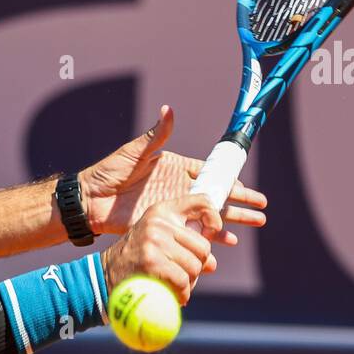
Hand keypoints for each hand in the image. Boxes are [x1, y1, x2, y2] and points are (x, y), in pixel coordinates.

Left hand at [78, 105, 267, 244]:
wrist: (91, 200)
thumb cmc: (109, 172)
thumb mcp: (135, 152)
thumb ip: (156, 135)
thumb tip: (168, 109)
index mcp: (176, 169)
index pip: (211, 175)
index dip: (231, 181)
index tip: (249, 188)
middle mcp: (180, 190)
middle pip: (218, 197)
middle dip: (241, 203)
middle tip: (262, 209)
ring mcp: (175, 210)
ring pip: (211, 217)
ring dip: (233, 221)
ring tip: (256, 223)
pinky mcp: (166, 226)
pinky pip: (193, 234)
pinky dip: (210, 239)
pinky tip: (227, 244)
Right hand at [101, 195, 222, 305]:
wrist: (103, 276)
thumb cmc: (135, 259)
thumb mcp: (156, 239)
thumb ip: (185, 245)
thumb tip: (212, 264)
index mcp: (161, 211)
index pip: (203, 203)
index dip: (214, 221)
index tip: (210, 236)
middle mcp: (158, 222)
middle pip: (203, 247)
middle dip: (197, 266)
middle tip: (183, 275)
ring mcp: (154, 241)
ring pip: (195, 267)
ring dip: (189, 283)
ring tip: (174, 285)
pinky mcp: (152, 261)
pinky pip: (183, 281)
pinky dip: (182, 294)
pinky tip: (174, 295)